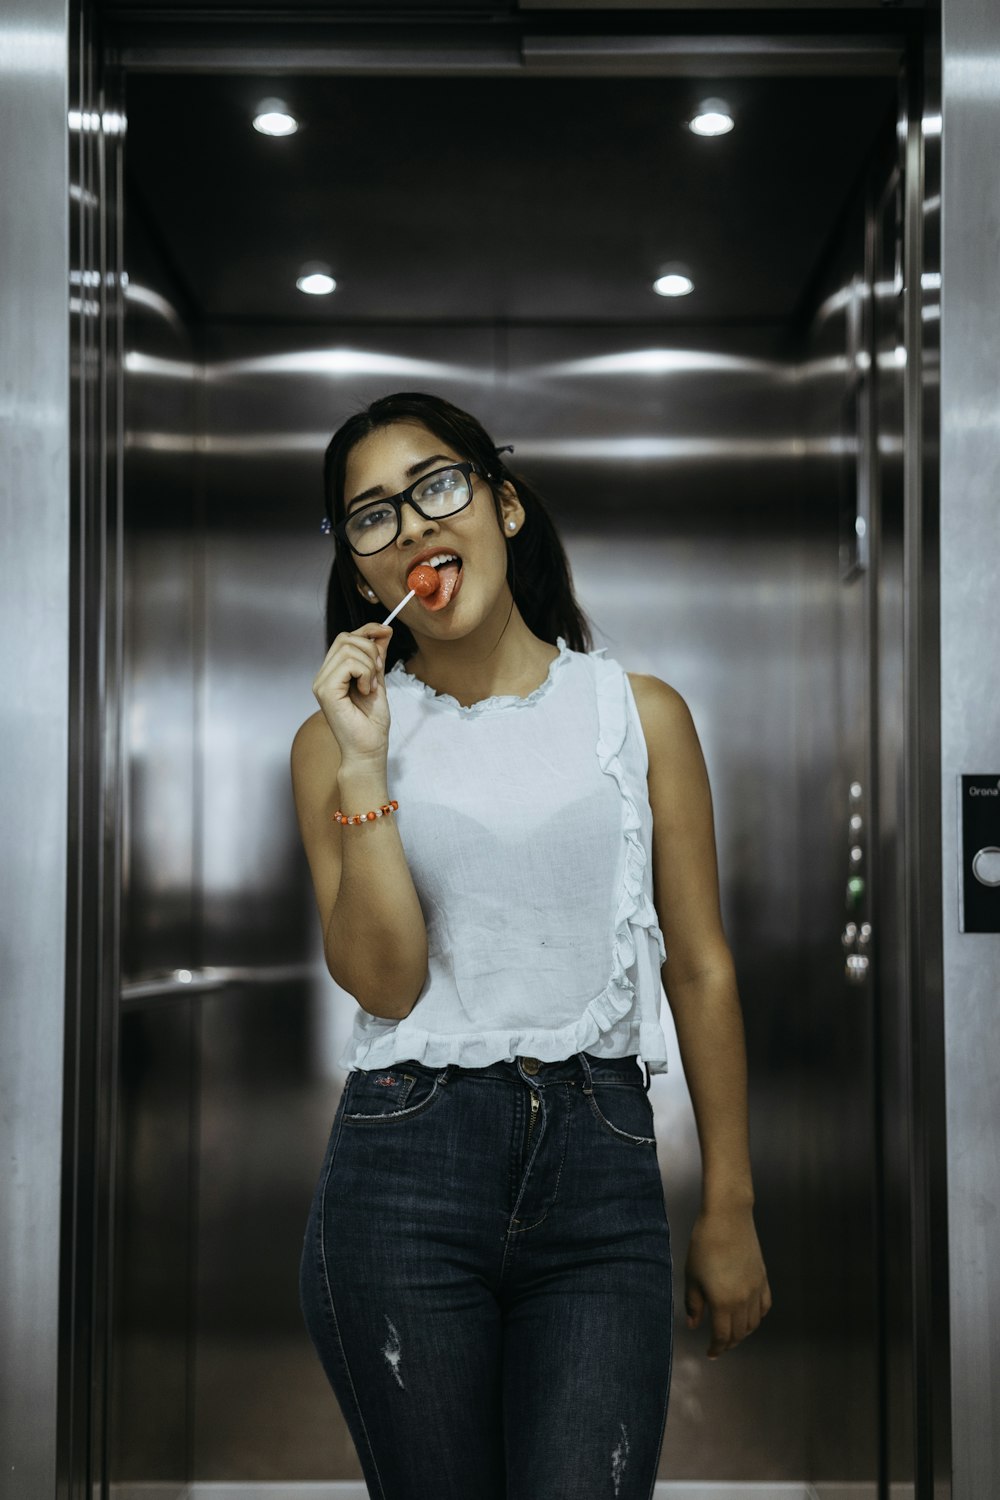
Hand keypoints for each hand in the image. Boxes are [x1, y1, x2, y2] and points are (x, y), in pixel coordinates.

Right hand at [312, 625, 393, 764]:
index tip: (387, 632)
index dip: (367, 630)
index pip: (346, 637)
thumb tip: (384, 630)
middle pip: (346, 638)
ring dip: (370, 665)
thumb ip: (377, 657)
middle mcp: (323, 675)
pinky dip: (365, 674)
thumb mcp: (378, 680)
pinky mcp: (325, 690)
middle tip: (378, 674)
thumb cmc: (371, 723)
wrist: (368, 749)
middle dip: (371, 650)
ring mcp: (321, 682)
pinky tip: (366, 690)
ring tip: (371, 686)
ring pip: (349, 648)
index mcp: (333, 672)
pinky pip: (350, 664)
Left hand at [684, 1203, 771, 1358]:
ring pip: (754, 1323)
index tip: (710, 1353)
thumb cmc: (704, 1244)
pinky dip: (757, 1317)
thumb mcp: (692, 1275)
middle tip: (719, 1345)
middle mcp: (743, 1301)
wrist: (728, 1218)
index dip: (716, 1348)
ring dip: (743, 1332)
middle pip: (739, 1333)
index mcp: (723, 1302)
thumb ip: (694, 1304)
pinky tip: (749, 1316)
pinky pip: (765, 1306)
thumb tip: (694, 1325)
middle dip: (728, 1343)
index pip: (722, 1336)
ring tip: (732, 1333)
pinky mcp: (763, 1278)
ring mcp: (756, 1289)